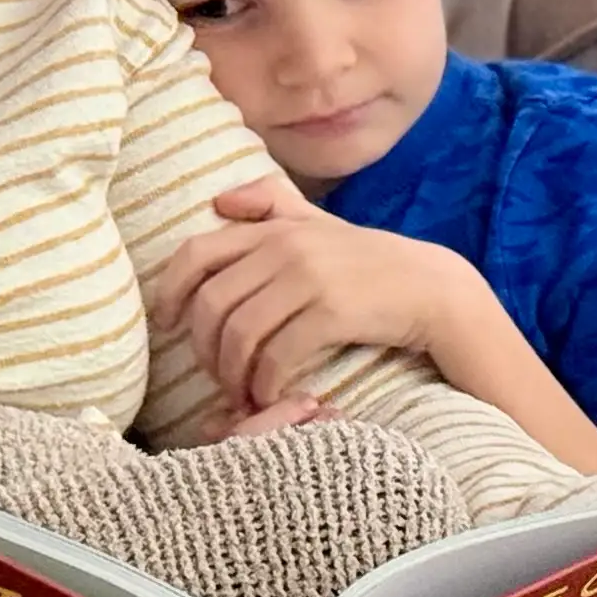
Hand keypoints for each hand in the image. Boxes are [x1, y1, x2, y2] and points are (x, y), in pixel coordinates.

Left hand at [158, 179, 466, 409]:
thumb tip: (218, 201)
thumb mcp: (317, 222)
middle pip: (212, 304)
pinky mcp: (332, 312)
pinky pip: (278, 355)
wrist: (429, 287)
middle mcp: (284, 247)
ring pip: (240, 334)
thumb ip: (270, 204)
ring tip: (240, 392)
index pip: (196, 253)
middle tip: (214, 374)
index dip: (171, 292)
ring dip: (232, 374)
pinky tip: (269, 395)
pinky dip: (265, 384)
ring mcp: (308, 278)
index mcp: (272, 228)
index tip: (168, 324)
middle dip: (204, 348)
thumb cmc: (366, 261)